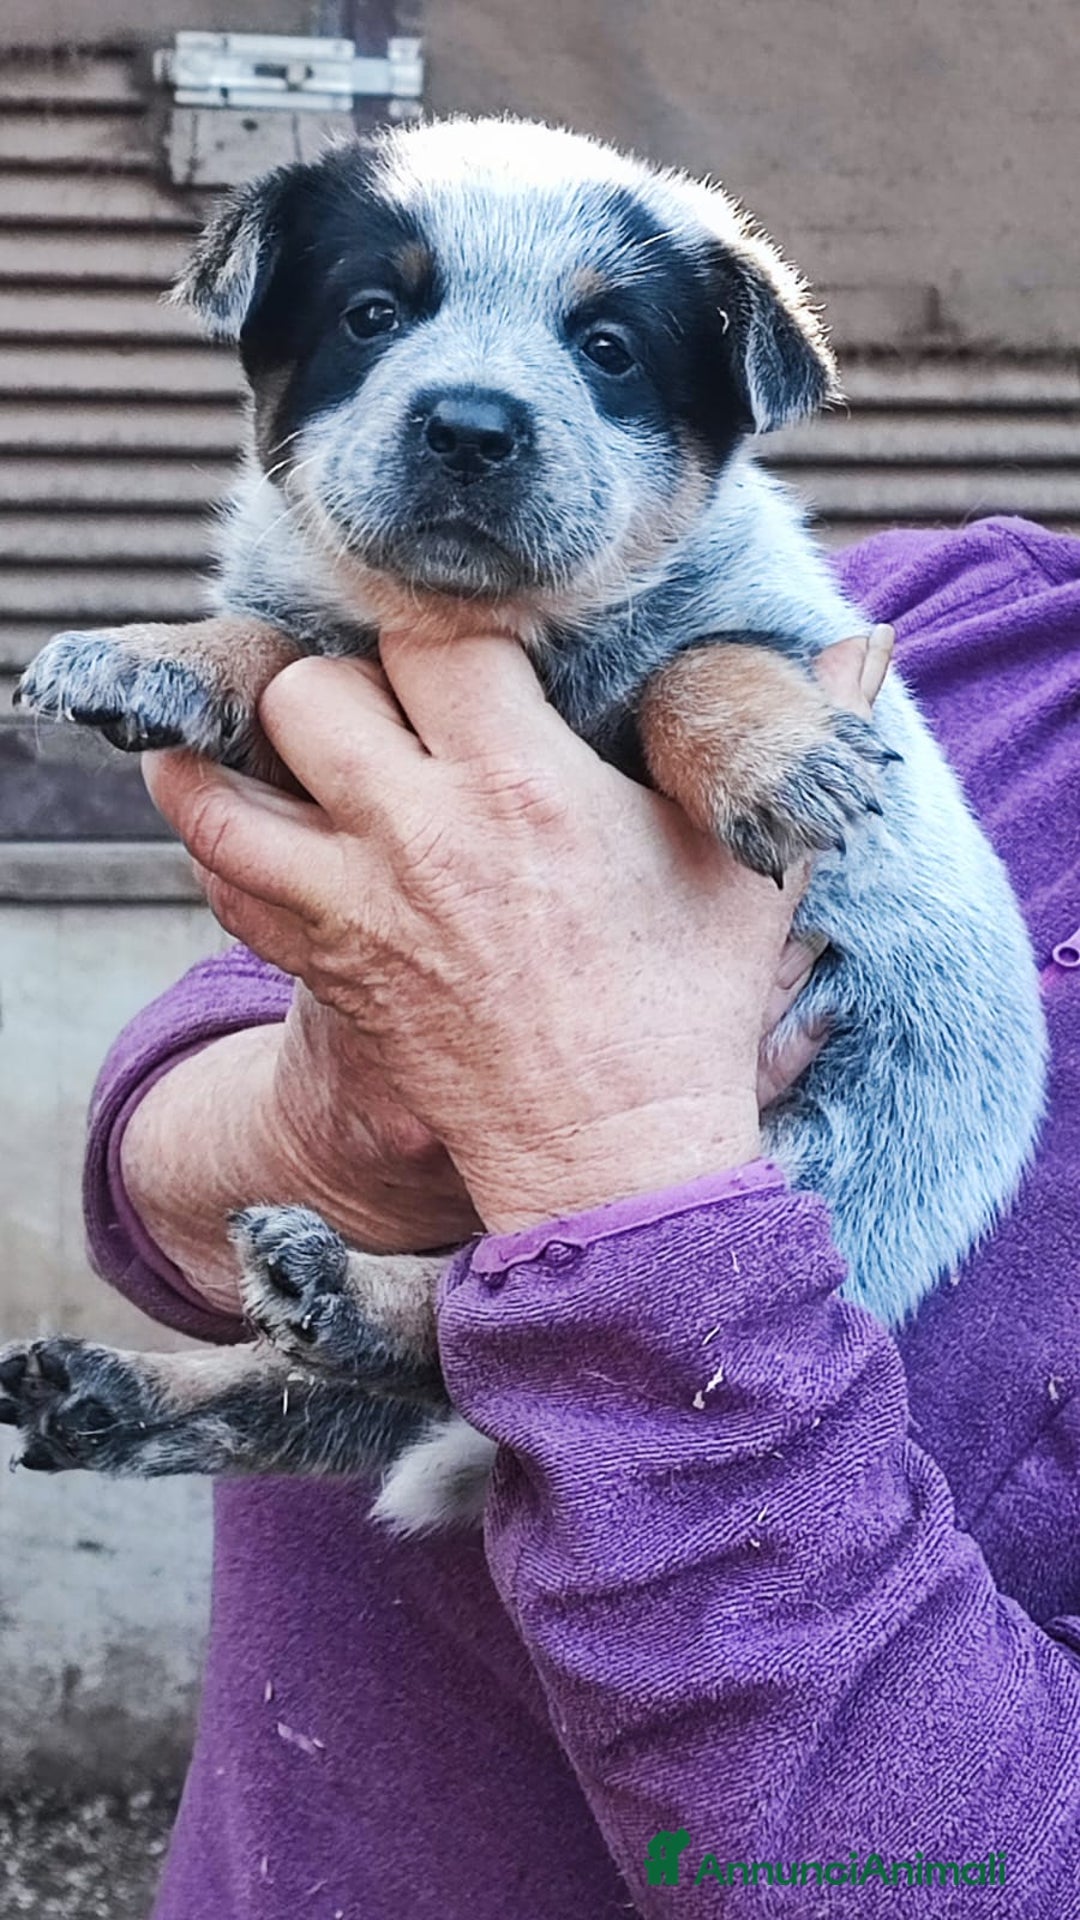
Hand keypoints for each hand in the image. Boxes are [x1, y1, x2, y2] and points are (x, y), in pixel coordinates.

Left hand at [145, 627, 890, 1232]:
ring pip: (221, 787)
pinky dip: (224, 844)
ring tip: (277, 742)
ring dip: (240, 756)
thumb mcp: (750, 871)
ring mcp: (352, 907)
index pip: (430, 638)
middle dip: (342, 680)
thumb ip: (797, 740)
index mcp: (521, 786)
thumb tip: (863, 645)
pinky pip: (223, 882)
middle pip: (307, 689)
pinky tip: (262, 827)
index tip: (475, 650)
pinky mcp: (321, 970)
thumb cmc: (683, 1011)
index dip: (446, 628)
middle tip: (384, 705)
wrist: (609, 1156)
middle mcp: (416, 833)